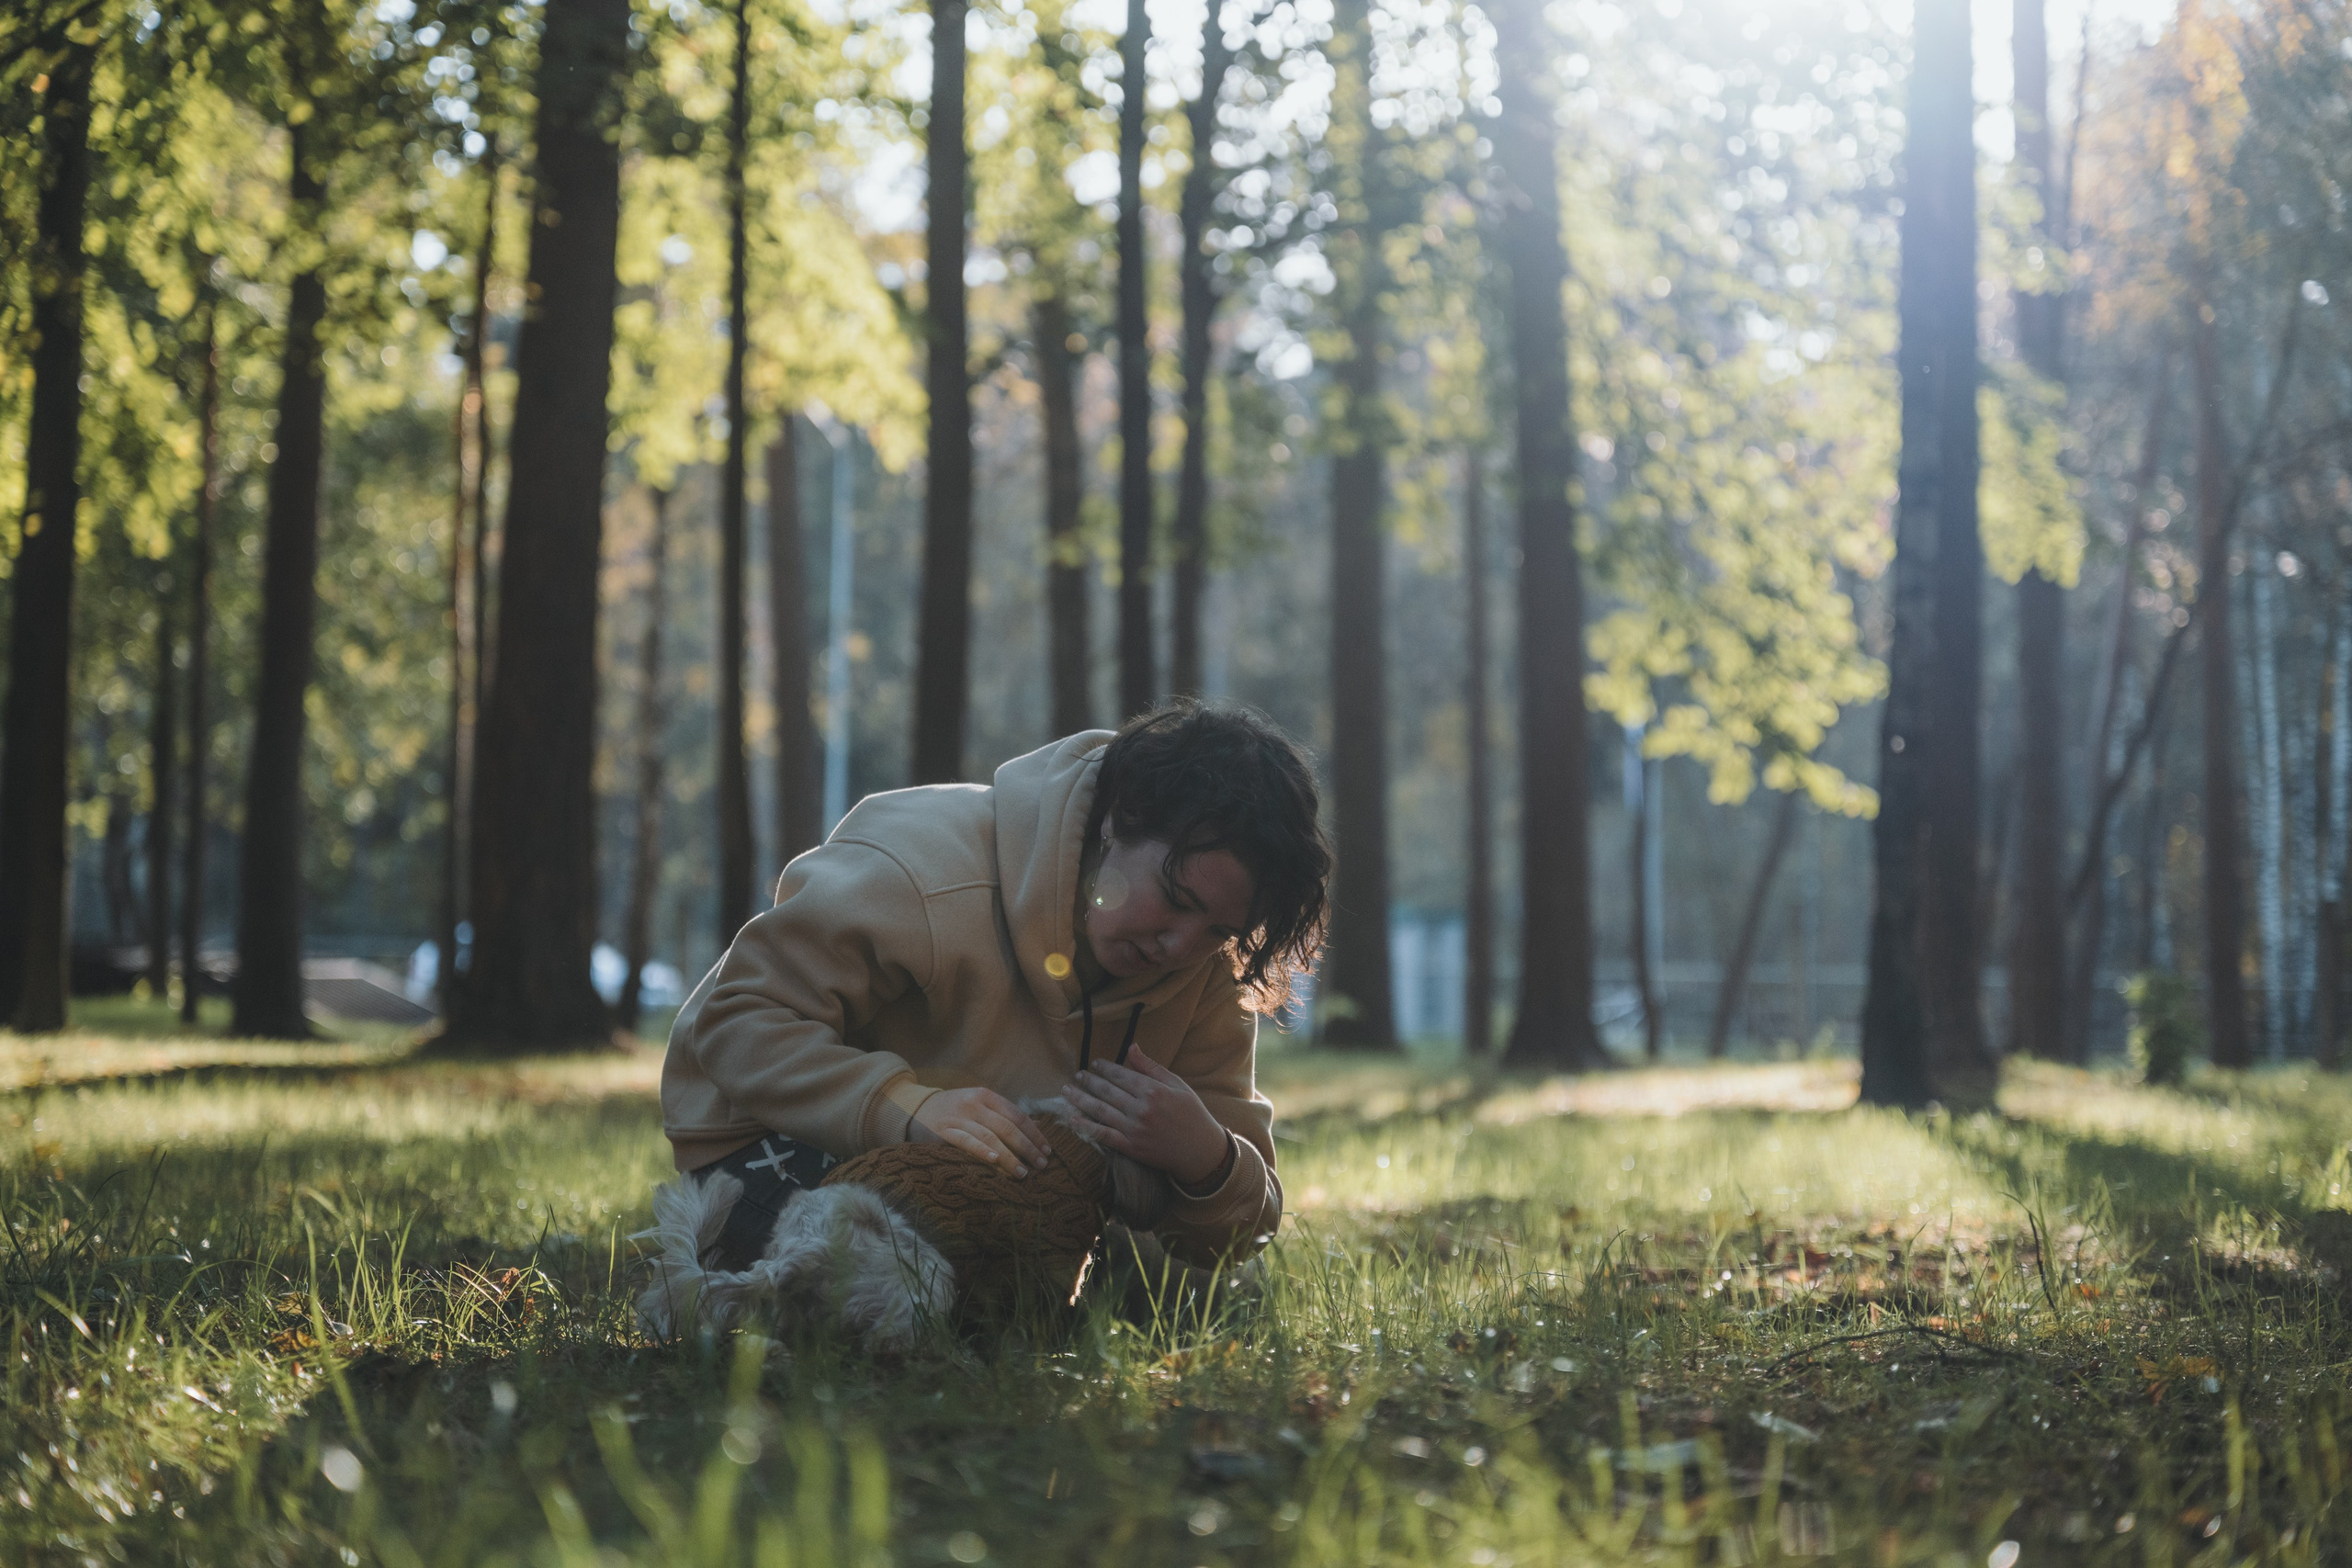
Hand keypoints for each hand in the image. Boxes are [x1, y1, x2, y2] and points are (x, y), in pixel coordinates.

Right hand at [906, 1087, 1052, 1177]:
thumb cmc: (951, 1110)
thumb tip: (1033, 1131)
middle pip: (1008, 1127)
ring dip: (1010, 1157)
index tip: (1047, 1150)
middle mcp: (973, 1104)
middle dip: (1028, 1147)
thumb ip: (1000, 1115)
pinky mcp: (943, 1132)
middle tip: (1042, 1164)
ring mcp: (958, 1118)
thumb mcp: (976, 1104)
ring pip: (990, 1137)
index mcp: (985, 1096)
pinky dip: (982, 1151)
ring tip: (1023, 1173)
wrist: (912, 1108)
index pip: (1017, 1115)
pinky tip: (995, 1161)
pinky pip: (966, 1142)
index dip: (1034, 1133)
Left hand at [1059, 1053, 1229, 1186]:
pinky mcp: (1131, 1147)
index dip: (1105, 1068)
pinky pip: (1103, 1135)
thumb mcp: (1177, 1085)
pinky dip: (1086, 1127)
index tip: (1095, 1063)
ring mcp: (1134, 1130)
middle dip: (1089, 1081)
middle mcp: (1141, 1109)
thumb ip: (1151, 1067)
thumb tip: (1131, 1047)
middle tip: (1078, 1075)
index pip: (1121, 1075)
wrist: (1200, 1151)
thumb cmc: (1192, 1114)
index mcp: (1153, 1091)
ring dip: (1081, 1099)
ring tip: (1067, 1090)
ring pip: (1101, 1111)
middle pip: (1107, 1092)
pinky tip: (1072, 1119)